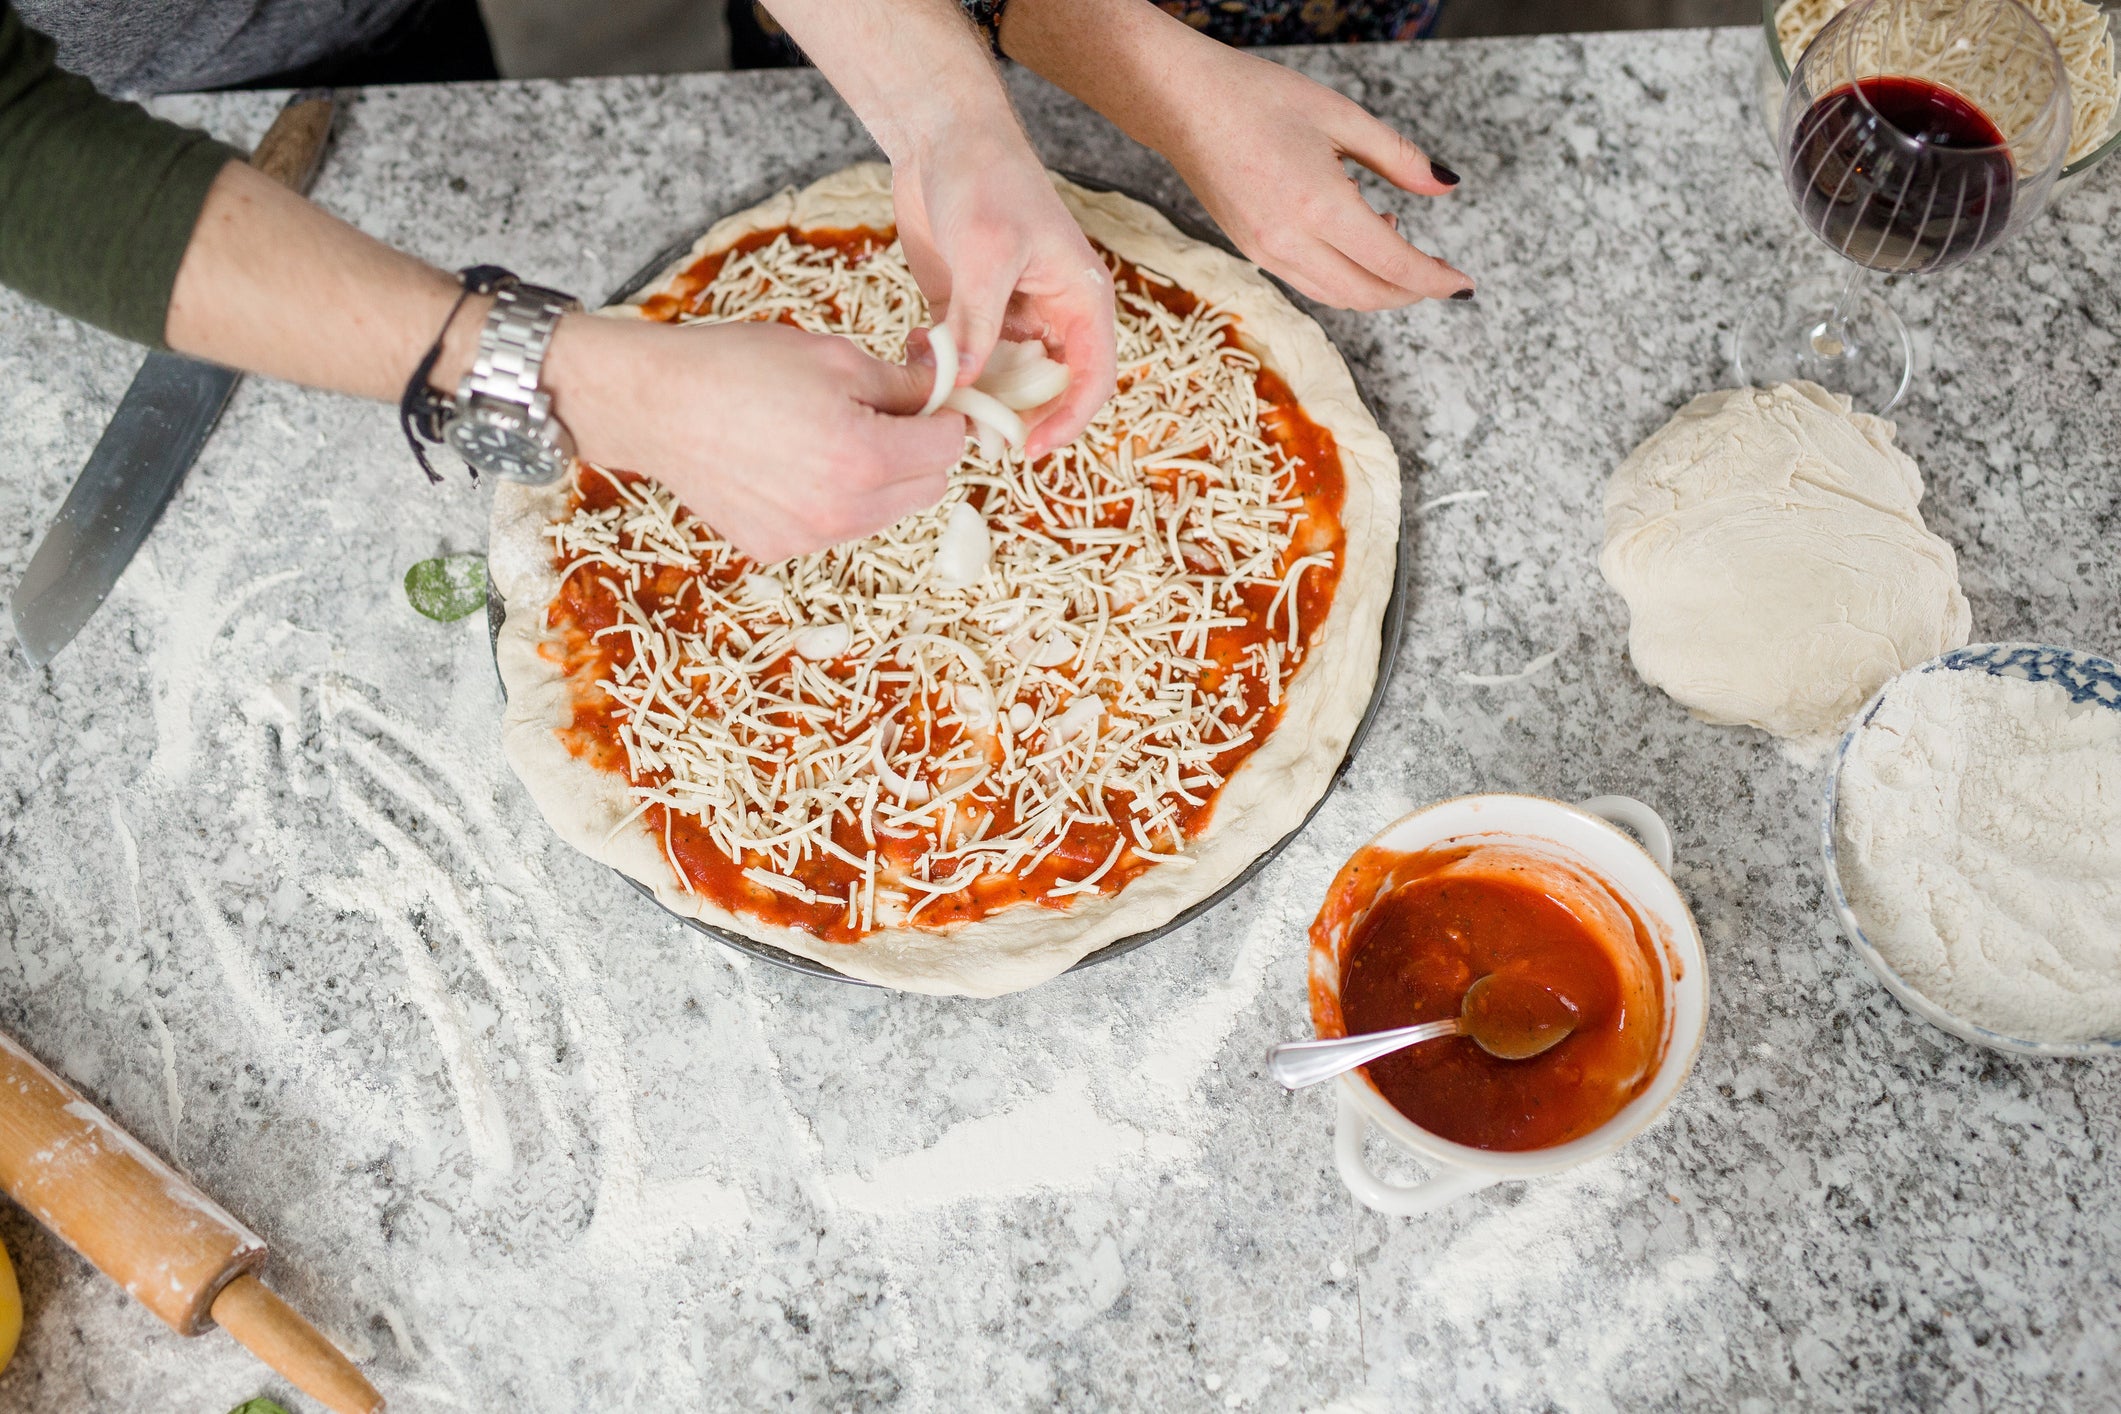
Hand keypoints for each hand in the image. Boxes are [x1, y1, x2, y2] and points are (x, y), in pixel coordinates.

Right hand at [544, 315, 965, 562]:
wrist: (656, 404)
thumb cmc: (740, 368)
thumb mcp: (836, 357)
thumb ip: (906, 383)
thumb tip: (950, 393)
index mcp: (865, 458)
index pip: (949, 448)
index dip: (946, 416)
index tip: (930, 398)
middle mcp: (842, 512)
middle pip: (927, 488)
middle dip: (918, 450)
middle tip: (883, 412)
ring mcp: (809, 539)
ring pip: (885, 513)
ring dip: (881, 478)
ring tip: (833, 435)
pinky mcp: (778, 548)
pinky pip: (836, 527)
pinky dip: (836, 499)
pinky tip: (796, 463)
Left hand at [891, 124, 1116, 457]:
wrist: (942, 135)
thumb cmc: (985, 180)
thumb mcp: (987, 252)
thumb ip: (976, 322)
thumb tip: (964, 384)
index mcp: (1079, 301)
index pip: (1092, 380)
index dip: (1068, 421)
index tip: (1030, 449)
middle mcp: (1050, 315)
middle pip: (1044, 390)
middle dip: (1011, 417)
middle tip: (971, 437)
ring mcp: (1007, 315)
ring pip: (998, 381)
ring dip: (970, 397)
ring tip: (936, 401)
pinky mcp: (966, 311)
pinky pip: (958, 359)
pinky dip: (938, 369)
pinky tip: (912, 356)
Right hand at [1157, 45, 1472, 310]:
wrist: (1181, 104)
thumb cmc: (1256, 99)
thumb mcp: (1341, 116)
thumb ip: (1399, 157)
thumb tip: (1445, 185)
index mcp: (1317, 205)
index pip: (1392, 263)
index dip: (1434, 279)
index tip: (1463, 284)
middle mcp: (1289, 242)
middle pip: (1367, 294)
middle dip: (1410, 292)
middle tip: (1440, 275)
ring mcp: (1265, 253)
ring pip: (1337, 297)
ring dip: (1377, 288)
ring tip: (1399, 247)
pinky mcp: (1252, 252)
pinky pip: (1310, 283)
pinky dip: (1344, 277)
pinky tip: (1357, 238)